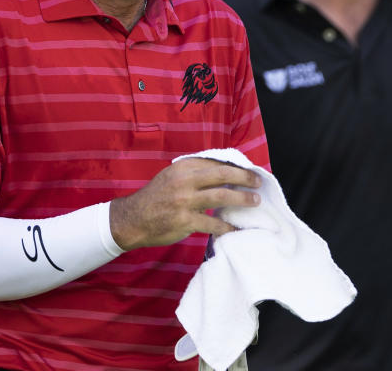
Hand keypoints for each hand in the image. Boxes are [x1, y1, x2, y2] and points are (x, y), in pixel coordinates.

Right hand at [109, 158, 261, 250]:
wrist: (133, 219)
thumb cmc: (156, 197)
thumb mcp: (172, 176)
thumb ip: (194, 173)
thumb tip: (225, 173)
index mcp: (183, 166)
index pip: (216, 162)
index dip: (235, 166)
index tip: (248, 170)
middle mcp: (184, 180)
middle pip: (222, 175)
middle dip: (244, 178)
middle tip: (258, 182)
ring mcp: (184, 201)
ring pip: (221, 197)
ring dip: (241, 199)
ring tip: (255, 201)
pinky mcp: (184, 221)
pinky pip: (212, 223)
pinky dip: (226, 227)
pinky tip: (235, 229)